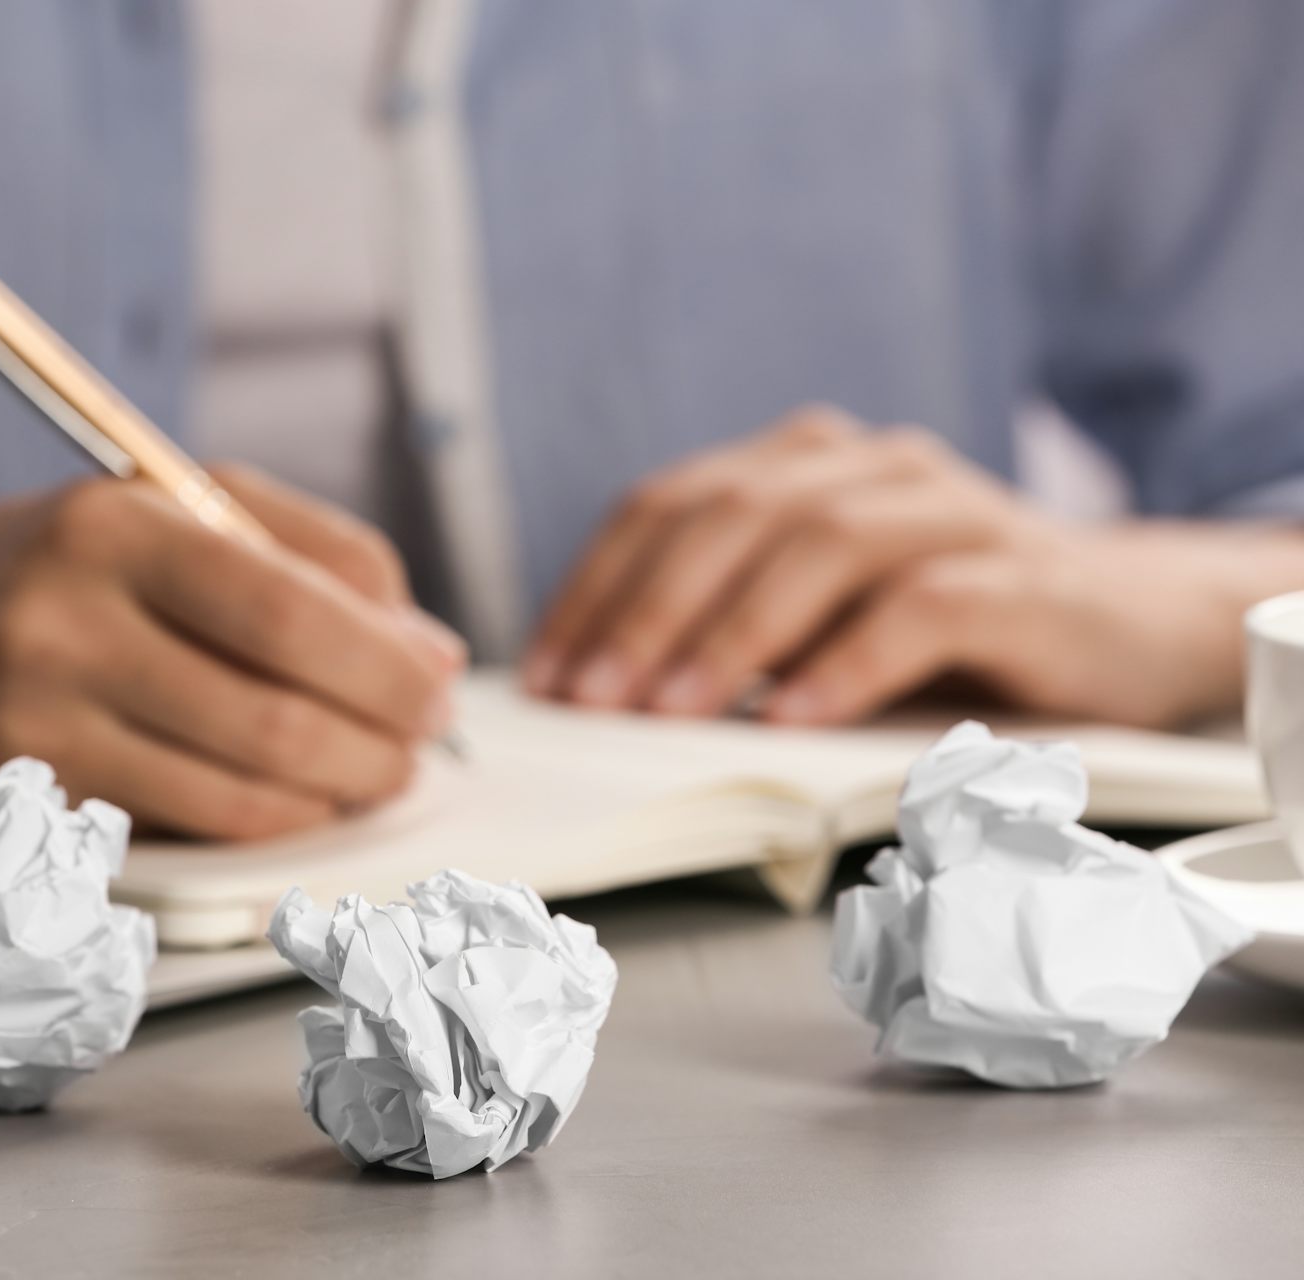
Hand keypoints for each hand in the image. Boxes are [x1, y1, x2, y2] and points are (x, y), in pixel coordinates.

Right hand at [0, 465, 463, 838]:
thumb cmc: (42, 569)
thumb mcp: (160, 509)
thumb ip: (304, 554)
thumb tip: (427, 647)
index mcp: (117, 523)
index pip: (292, 607)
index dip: (388, 663)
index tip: (438, 684)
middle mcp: (68, 620)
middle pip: (279, 712)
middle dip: (382, 741)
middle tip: (420, 744)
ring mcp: (38, 722)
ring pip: (244, 790)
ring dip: (338, 795)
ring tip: (373, 774)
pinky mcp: (29, 802)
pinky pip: (190, 829)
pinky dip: (269, 825)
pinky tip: (296, 801)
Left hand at [522, 406, 1262, 728]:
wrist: (1122, 622)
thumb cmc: (936, 631)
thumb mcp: (812, 616)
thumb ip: (724, 624)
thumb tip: (597, 691)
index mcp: (797, 462)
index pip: (667, 505)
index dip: (596, 588)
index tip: (547, 677)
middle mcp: (865, 466)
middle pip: (730, 515)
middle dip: (647, 612)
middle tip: (594, 701)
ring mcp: (948, 509)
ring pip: (819, 545)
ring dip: (734, 634)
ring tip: (673, 712)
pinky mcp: (1020, 575)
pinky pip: (921, 605)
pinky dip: (846, 661)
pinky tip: (791, 719)